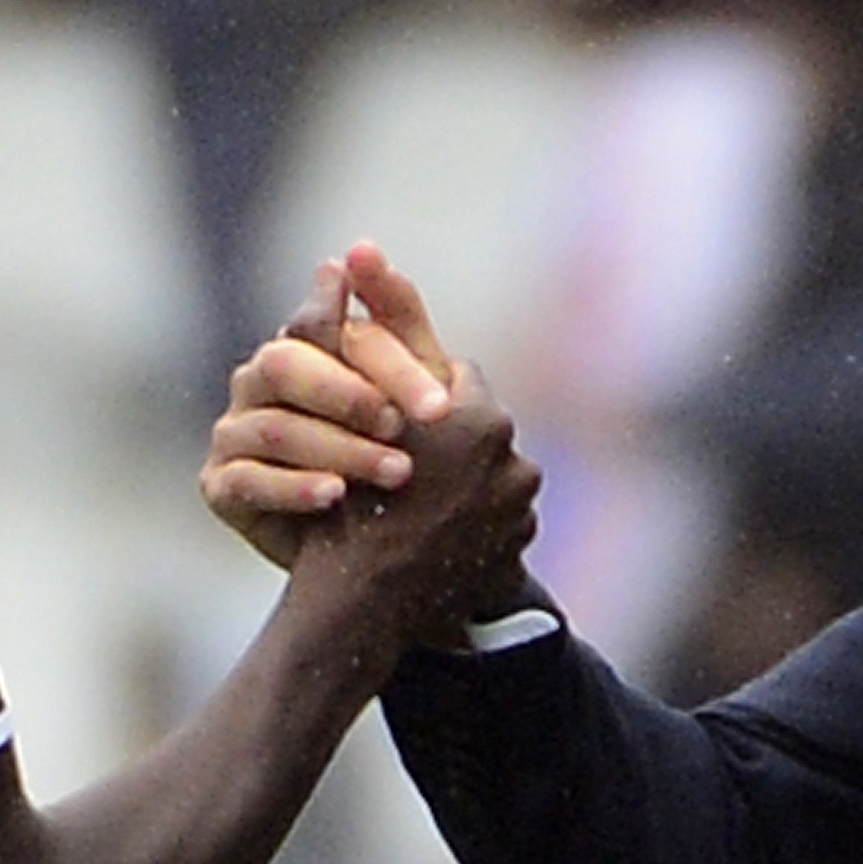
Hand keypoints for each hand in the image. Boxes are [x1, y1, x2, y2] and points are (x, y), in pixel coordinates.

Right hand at [203, 242, 466, 569]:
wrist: (369, 543)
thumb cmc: (391, 449)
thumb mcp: (408, 388)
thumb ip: (395, 320)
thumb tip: (357, 249)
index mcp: (304, 342)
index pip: (335, 329)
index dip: (389, 362)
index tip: (441, 406)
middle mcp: (260, 378)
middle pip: (288, 365)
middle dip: (352, 396)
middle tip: (404, 429)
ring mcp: (233, 429)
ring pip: (274, 427)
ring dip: (340, 449)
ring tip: (396, 474)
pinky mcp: (220, 483)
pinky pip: (248, 480)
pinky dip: (295, 487)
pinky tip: (336, 497)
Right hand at [284, 356, 541, 652]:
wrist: (359, 603)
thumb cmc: (344, 501)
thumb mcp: (350, 411)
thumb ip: (360, 339)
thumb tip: (346, 260)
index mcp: (480, 420)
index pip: (456, 378)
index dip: (416, 391)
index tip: (394, 409)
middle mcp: (513, 462)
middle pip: (478, 431)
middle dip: (448, 439)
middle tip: (406, 457)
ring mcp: (519, 513)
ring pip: (488, 477)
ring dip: (463, 484)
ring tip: (417, 501)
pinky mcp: (515, 555)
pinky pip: (494, 523)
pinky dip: (470, 525)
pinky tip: (432, 534)